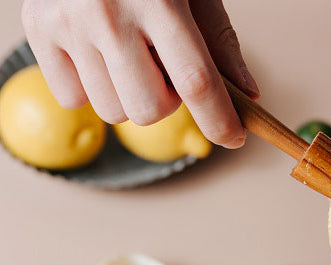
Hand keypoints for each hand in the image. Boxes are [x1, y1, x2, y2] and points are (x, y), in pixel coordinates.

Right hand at [21, 0, 258, 147]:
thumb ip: (218, 42)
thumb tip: (247, 96)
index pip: (197, 81)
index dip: (219, 120)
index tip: (234, 138)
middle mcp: (107, 12)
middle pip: (149, 111)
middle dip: (165, 102)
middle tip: (160, 66)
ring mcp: (67, 22)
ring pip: (113, 112)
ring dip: (128, 95)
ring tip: (126, 52)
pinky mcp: (36, 29)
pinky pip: (73, 100)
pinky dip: (90, 87)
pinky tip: (95, 52)